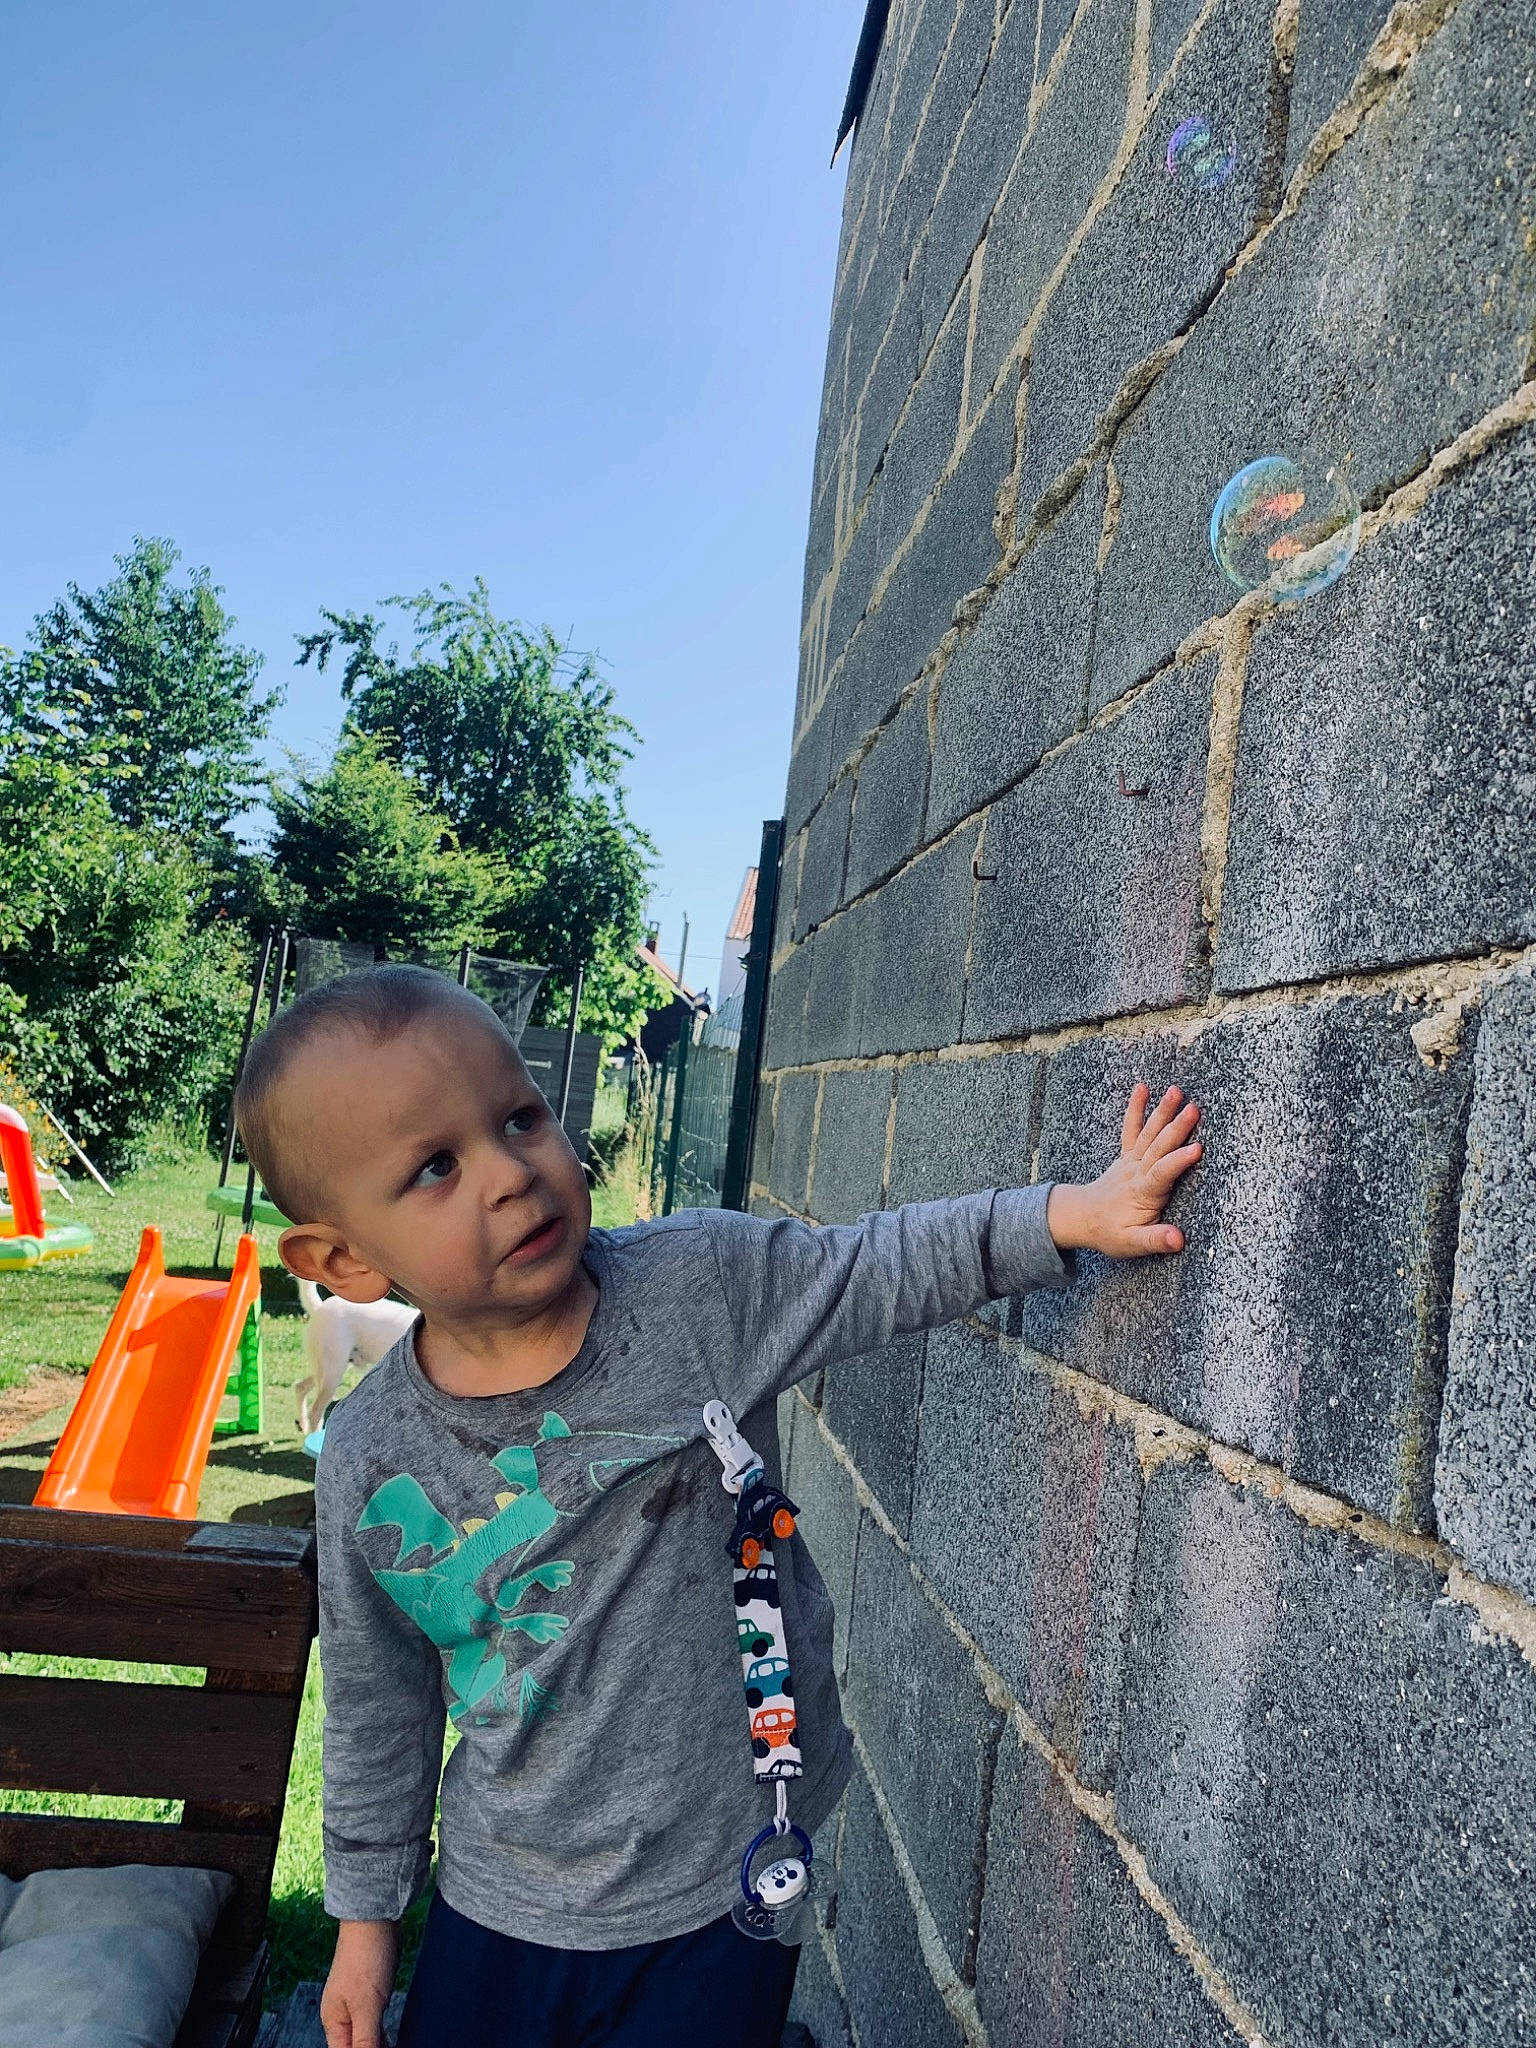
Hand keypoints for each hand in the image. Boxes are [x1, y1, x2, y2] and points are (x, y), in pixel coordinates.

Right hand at [321, 1920, 400, 2047]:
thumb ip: (365, 2040)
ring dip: (379, 2045)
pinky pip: (375, 2022)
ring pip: (366, 2037)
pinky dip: (383, 2033)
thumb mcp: (366, 2006)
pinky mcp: (370, 1993)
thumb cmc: (366, 1957)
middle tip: (393, 2047)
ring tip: (395, 2044)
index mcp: (333, 2022)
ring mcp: (356, 2003)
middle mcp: (341, 2015)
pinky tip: (393, 2039)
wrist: (376, 1919)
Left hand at [1046, 1084, 1201, 1258]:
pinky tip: (1142, 1088)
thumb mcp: (1132, 1244)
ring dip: (1162, 1112)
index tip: (1197, 1148)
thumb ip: (1155, 1240)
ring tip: (1176, 1091)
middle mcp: (1136, 1172)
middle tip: (1194, 1109)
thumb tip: (1178, 1239)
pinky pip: (1130, 1128)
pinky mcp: (1127, 1154)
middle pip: (1158, 1147)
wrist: (1083, 1218)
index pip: (1161, 1174)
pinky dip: (1135, 1108)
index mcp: (1142, 1193)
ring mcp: (1130, 1160)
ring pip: (1148, 1133)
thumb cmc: (1111, 1233)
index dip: (1178, 1161)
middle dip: (1176, 1128)